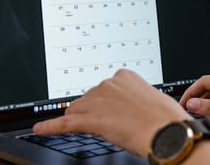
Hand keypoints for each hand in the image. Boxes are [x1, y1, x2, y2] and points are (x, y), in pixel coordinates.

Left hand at [33, 69, 190, 156]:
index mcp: (124, 76)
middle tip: (109, 126)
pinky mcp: (91, 120)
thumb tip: (132, 110)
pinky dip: (50, 127)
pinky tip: (40, 128)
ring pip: (76, 111)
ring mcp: (98, 101)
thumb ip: (136, 101)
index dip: (104, 104)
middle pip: (86, 99)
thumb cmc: (167, 120)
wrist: (168, 133)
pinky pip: (64, 124)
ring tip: (92, 131)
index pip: (102, 90)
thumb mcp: (153, 101)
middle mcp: (108, 84)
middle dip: (91, 112)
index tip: (108, 111)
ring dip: (79, 120)